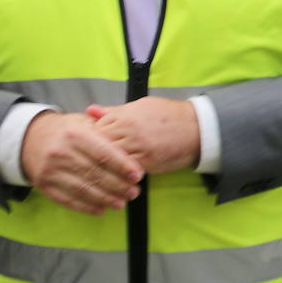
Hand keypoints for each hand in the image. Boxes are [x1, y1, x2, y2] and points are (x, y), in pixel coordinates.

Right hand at [19, 111, 142, 214]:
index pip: (104, 154)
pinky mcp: (44, 185)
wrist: (30, 138)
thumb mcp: (84, 122)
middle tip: (134, 192)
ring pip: (83, 190)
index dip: (123, 166)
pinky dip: (86, 207)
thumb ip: (106, 133)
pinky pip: (68, 200)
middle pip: (95, 174)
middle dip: (118, 186)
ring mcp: (51, 171)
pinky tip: (101, 209)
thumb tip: (132, 149)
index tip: (138, 175)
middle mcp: (61, 153)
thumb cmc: (65, 131)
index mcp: (75, 135)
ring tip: (121, 203)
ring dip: (105, 199)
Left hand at [86, 98, 200, 175]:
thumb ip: (114, 111)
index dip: (87, 137)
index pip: (95, 128)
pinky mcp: (146, 162)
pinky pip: (125, 170)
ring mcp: (137, 147)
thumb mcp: (141, 106)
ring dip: (103, 166)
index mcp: (125, 115)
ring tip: (96, 171)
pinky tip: (112, 176)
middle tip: (86, 161)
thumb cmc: (168, 114)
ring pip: (110, 159)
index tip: (85, 144)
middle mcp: (128, 130)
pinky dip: (117, 173)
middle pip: (99, 145)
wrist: (196, 127)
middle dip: (91, 153)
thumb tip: (90, 110)